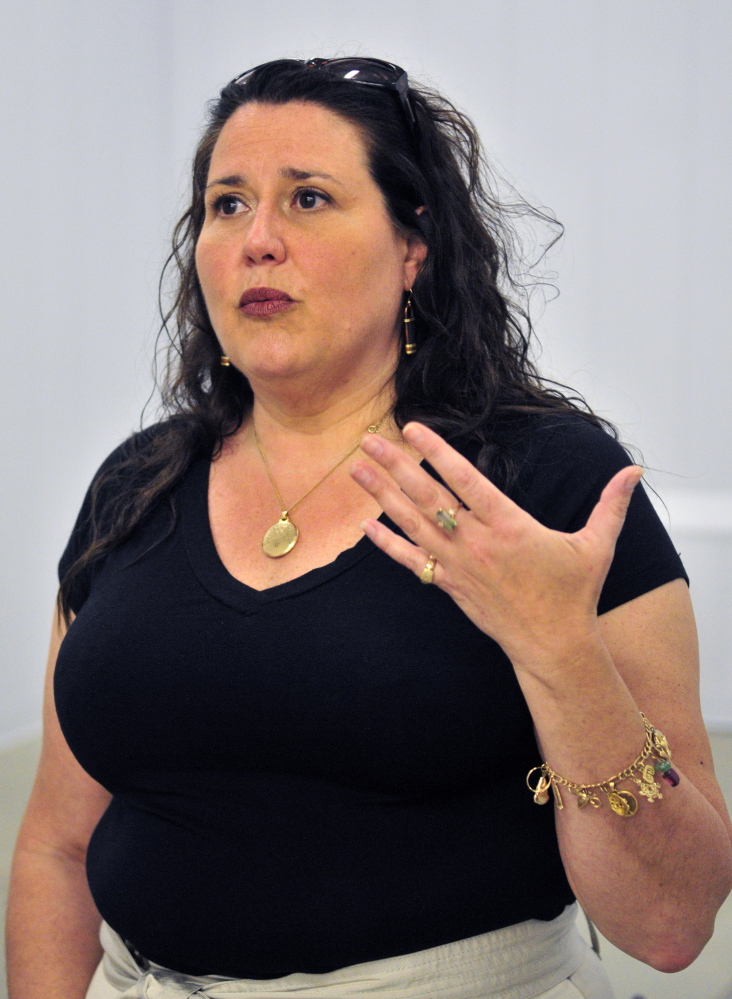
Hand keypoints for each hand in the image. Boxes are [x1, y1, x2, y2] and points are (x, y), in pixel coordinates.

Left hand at [350, 421, 643, 675]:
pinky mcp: (449, 586)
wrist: (553, 646)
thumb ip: (611, 505)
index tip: (412, 427)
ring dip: (381, 494)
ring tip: (357, 468)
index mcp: (508, 525)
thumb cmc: (574, 595)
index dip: (436, 451)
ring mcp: (458, 565)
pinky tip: (365, 525)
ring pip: (412, 523)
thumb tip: (634, 471)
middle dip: (395, 464)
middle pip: (427, 496)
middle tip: (368, 439)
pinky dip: (386, 543)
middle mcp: (476, 542)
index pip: (465, 478)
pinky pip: (411, 561)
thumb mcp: (597, 546)